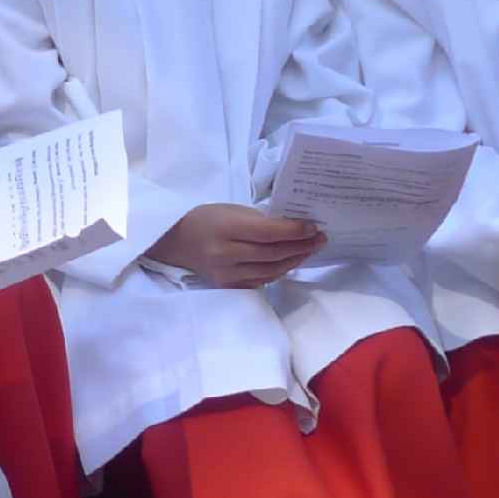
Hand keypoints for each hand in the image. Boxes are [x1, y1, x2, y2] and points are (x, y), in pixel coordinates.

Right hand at [149, 202, 327, 288]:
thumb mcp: (233, 211)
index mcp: (226, 229)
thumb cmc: (208, 220)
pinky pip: (262, 280)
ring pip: (271, 271)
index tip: (313, 227)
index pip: (268, 233)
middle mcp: (226, 255)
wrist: (178, 242)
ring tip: (311, 249)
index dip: (294, 231)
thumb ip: (261, 221)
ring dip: (295, 260)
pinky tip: (292, 261)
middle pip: (273, 254)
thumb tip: (295, 228)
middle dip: (301, 246)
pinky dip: (280, 271)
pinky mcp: (229, 286)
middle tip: (320, 238)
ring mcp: (227, 274)